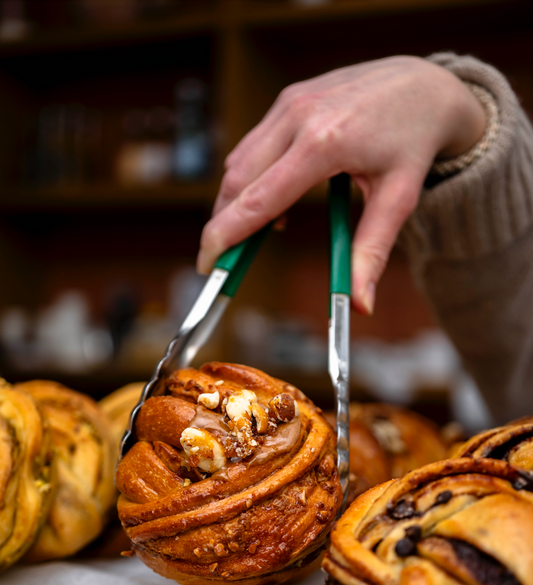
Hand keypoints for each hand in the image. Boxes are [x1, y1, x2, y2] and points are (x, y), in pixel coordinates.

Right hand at [197, 56, 485, 312]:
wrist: (425, 84)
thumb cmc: (415, 140)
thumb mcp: (399, 199)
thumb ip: (371, 252)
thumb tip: (360, 305)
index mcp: (324, 142)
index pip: (258, 199)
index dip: (226, 235)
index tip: (208, 263)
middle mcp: (299, 116)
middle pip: (236, 181)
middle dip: (223, 224)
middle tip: (225, 260)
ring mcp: (289, 103)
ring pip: (239, 161)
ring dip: (235, 201)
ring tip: (257, 234)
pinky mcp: (287, 99)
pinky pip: (254, 145)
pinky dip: (251, 178)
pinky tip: (275, 199)